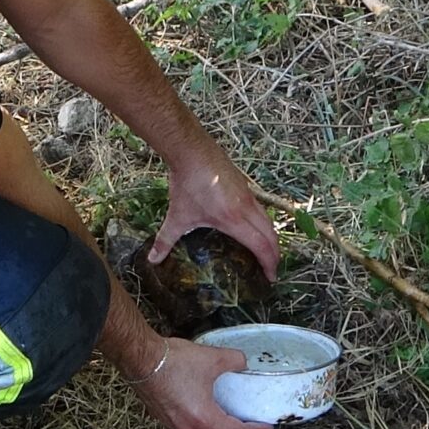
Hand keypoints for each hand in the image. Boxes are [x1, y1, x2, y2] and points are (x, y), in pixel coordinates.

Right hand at [128, 338, 270, 428]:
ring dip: (219, 428)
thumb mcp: (213, 358)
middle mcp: (189, 428)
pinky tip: (204, 408)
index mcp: (204, 418)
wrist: (141, 359)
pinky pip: (189, 427)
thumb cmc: (173, 362)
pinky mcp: (163, 418)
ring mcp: (173, 425)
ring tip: (230, 417)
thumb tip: (243, 362)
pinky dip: (202, 422)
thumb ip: (235, 361)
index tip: (266, 426)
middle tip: (251, 423)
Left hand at [154, 152, 277, 278]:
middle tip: (271, 269)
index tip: (271, 277)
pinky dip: (263, 223)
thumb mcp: (177, 215)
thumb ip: (166, 239)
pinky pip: (261, 209)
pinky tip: (253, 228)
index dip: (269, 263)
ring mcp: (248, 195)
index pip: (261, 245)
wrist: (192, 151)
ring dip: (271, 237)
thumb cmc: (187, 184)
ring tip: (265, 251)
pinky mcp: (245, 186)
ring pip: (268, 220)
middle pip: (271, 234)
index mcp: (234, 219)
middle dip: (275, 254)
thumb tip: (153, 259)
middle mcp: (247, 207)